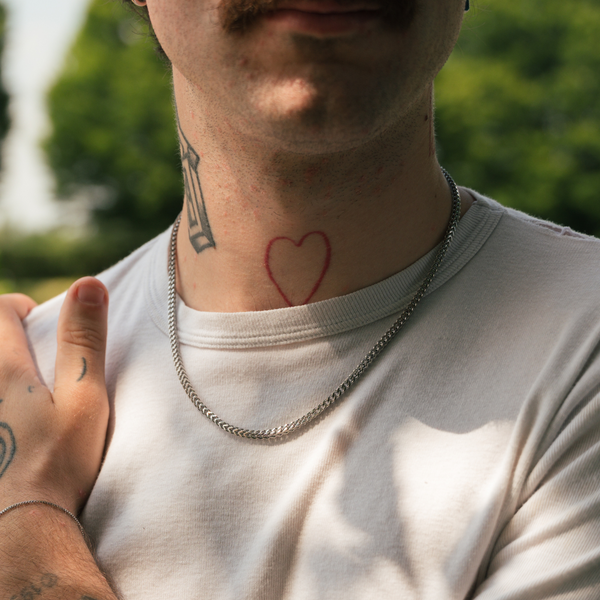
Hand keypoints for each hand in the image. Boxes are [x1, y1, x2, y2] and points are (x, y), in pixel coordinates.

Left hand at [0, 277, 108, 514]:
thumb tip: (88, 283)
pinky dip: (2, 401)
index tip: (35, 321)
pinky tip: (10, 423)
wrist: (17, 528)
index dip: (17, 307)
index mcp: (3, 369)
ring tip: (18, 390)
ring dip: (1, 372)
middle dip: (3, 340)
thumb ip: (84, 339)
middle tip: (26, 357)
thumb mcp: (84, 397)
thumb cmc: (57, 462)